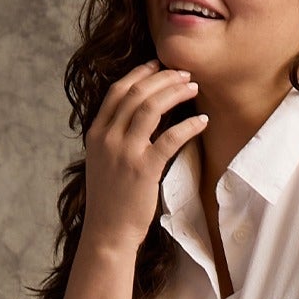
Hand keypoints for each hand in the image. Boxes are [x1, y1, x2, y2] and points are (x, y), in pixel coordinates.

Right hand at [80, 62, 208, 252]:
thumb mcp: (104, 162)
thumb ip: (116, 137)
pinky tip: (202, 120)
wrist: (108, 233)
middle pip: (136, 93)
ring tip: (193, 88)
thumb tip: (142, 116)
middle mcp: (107, 139)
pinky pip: (170, 138)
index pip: (117, 91)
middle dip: (163, 78)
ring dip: (175, 93)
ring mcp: (124, 153)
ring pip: (151, 108)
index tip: (158, 65)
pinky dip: (188, 126)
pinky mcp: (143, 170)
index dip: (139, 73)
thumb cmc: (110, 200)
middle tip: (184, 74)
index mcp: (96, 134)